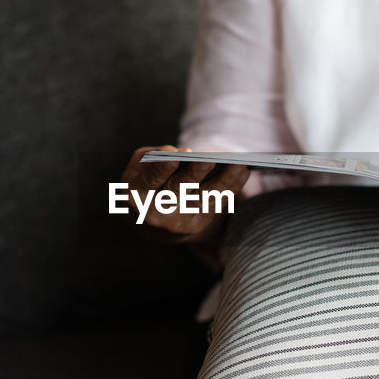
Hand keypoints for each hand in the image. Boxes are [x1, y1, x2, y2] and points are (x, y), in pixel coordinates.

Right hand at [119, 145, 249, 244]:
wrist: (152, 221)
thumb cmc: (147, 181)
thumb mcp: (141, 166)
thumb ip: (155, 156)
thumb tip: (179, 152)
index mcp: (136, 195)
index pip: (150, 181)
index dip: (163, 169)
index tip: (175, 157)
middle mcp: (156, 212)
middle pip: (178, 191)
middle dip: (194, 175)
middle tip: (208, 161)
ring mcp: (178, 221)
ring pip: (203, 198)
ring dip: (223, 182)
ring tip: (238, 165)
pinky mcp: (196, 225)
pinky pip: (215, 203)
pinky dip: (230, 187)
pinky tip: (242, 172)